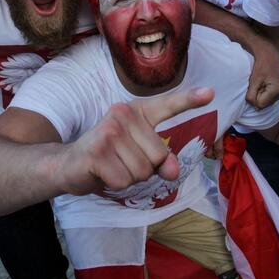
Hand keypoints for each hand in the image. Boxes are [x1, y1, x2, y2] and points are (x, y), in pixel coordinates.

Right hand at [57, 87, 213, 195]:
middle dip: (144, 169)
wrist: (68, 164)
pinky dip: (114, 184)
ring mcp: (108, 132)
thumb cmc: (108, 158)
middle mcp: (122, 114)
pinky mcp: (97, 152)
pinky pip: (124, 181)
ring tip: (112, 166)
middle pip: (158, 156)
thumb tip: (172, 171)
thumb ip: (161, 159)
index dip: (189, 100)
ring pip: (142, 171)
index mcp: (136, 112)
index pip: (167, 105)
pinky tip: (102, 173)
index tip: (210, 93)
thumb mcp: (138, 155)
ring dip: (129, 178)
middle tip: (121, 161)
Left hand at [247, 41, 278, 109]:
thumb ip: (252, 95)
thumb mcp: (253, 81)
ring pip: (267, 103)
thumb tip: (255, 108)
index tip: (254, 85)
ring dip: (261, 95)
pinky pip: (270, 99)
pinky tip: (265, 84)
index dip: (253, 96)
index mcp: (277, 89)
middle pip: (264, 105)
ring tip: (262, 83)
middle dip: (258, 96)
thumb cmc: (261, 66)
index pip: (260, 104)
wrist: (270, 55)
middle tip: (258, 83)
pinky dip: (265, 94)